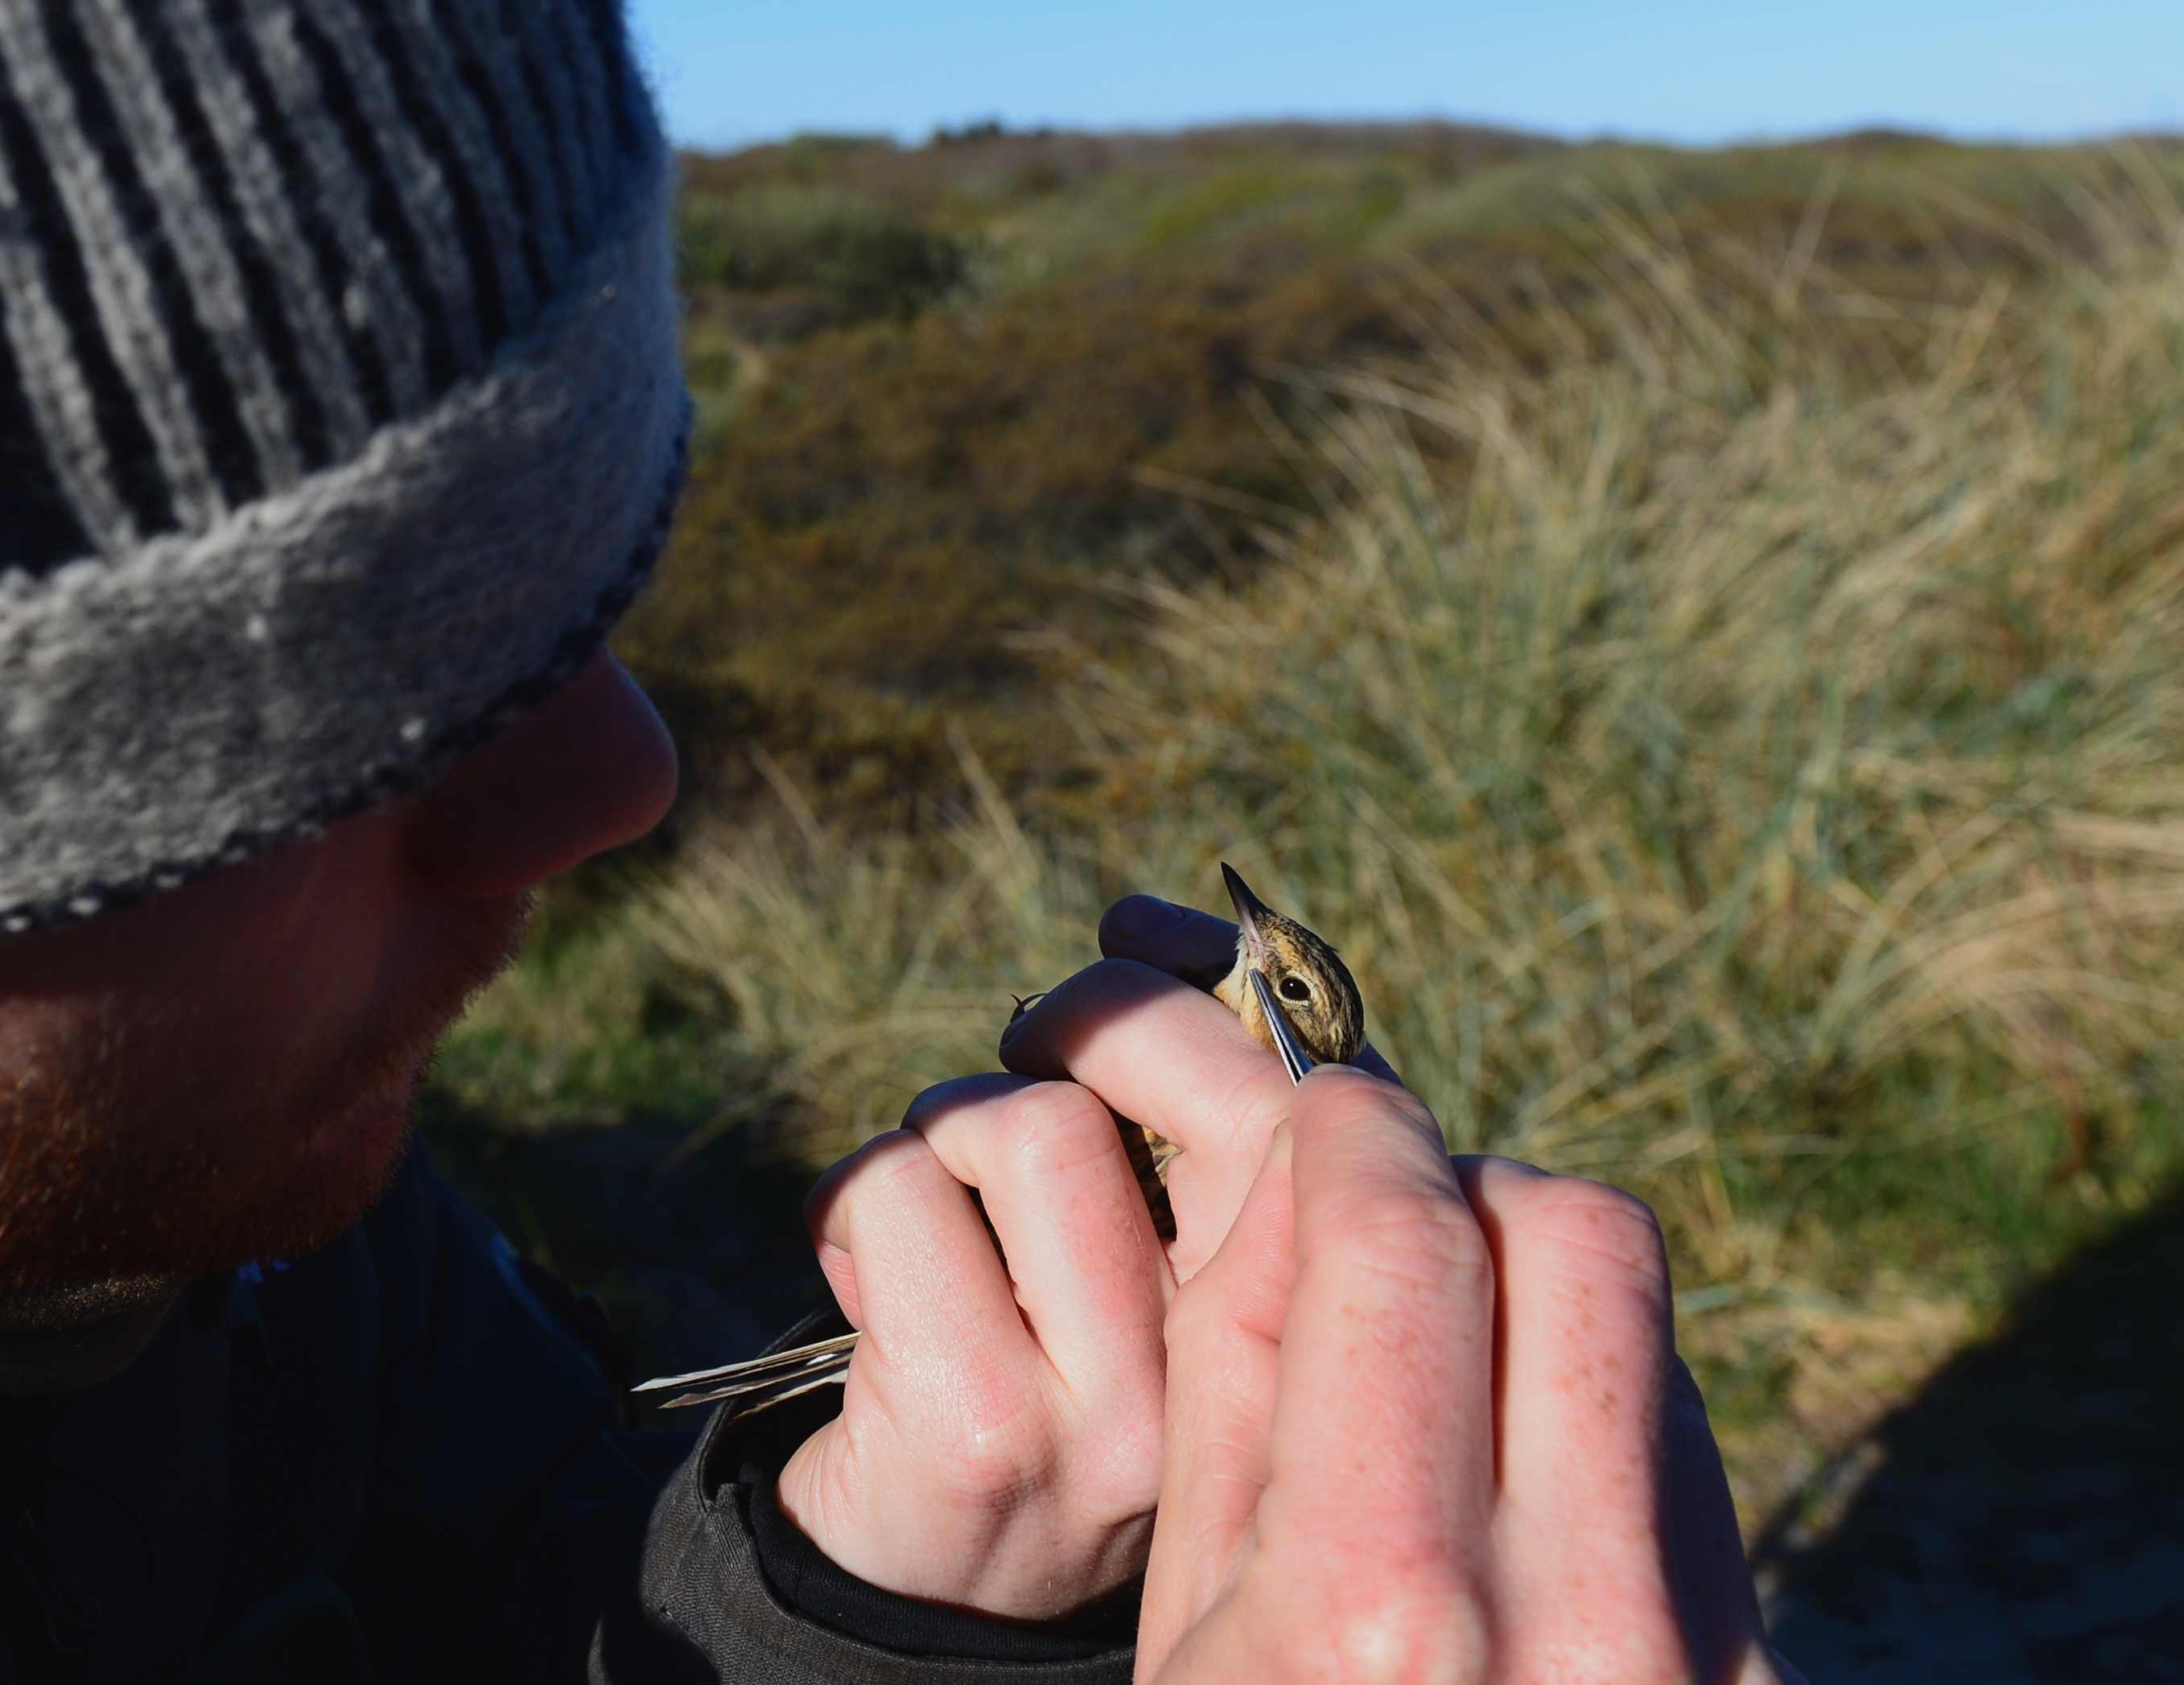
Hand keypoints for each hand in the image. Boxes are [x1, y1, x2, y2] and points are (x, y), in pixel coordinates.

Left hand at [771, 894, 1404, 1616]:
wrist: (937, 1580)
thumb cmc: (1047, 1366)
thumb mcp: (1148, 1249)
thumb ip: (1179, 1115)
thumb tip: (1149, 927)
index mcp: (1304, 1310)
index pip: (1317, 1105)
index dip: (1222, 978)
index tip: (1138, 930)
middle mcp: (1245, 1375)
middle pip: (1205, 1092)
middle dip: (1093, 1013)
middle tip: (1028, 1039)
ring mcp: (1120, 1411)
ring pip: (1031, 1129)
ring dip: (947, 1128)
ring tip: (936, 1207)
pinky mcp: (984, 1429)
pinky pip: (899, 1195)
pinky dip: (849, 1203)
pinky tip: (865, 1279)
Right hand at [1005, 897, 1802, 1683]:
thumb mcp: (1186, 1632)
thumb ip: (1240, 1393)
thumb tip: (1299, 1185)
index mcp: (1382, 1601)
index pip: (1404, 1236)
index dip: (1352, 1127)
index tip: (1324, 1109)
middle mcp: (1581, 1616)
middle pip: (1576, 1235)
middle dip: (1468, 1178)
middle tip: (1386, 1209)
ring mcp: (1711, 1656)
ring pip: (1654, 1329)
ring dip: (1536, 1283)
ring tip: (1434, 1345)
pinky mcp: (1774, 1683)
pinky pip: (1691, 1450)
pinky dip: (1592, 1394)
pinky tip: (1507, 1458)